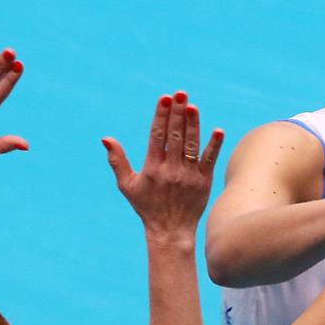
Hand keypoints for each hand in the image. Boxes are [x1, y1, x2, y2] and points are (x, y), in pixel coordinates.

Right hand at [103, 92, 223, 244]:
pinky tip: (218, 130)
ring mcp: (189, 175)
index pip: (157, 136)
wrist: (170, 231)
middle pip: (175, 136)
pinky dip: (214, 145)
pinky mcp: (204, 181)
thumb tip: (106, 138)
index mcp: (152, 168)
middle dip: (178, 113)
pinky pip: (210, 160)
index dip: (161, 115)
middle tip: (181, 93)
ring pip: (192, 145)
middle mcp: (171, 170)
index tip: (165, 98)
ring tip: (192, 106)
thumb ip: (117, 161)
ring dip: (193, 124)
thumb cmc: (147, 206)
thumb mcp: (127, 185)